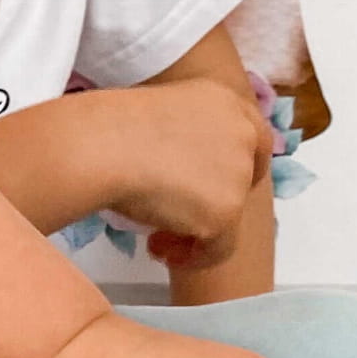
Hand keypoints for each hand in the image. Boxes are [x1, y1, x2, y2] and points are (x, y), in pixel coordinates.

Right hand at [102, 78, 271, 267]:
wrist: (102, 146)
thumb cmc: (110, 127)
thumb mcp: (161, 116)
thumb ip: (188, 137)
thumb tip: (184, 171)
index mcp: (224, 101)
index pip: (254, 136)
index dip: (238, 165)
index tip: (209, 183)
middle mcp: (242, 134)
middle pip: (245, 178)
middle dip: (214, 199)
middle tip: (178, 211)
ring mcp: (237, 174)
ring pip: (228, 215)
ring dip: (195, 227)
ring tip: (156, 237)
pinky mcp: (226, 211)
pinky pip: (217, 248)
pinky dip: (191, 255)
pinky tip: (157, 250)